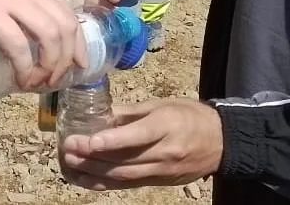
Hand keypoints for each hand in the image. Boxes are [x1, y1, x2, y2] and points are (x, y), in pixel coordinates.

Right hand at [0, 0, 85, 90]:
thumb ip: (13, 1)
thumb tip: (23, 30)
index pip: (68, 11)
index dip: (79, 42)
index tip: (79, 64)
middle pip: (66, 26)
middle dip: (67, 58)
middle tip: (56, 79)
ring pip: (50, 36)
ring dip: (50, 65)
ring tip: (39, 82)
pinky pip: (19, 45)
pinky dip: (25, 66)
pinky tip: (20, 78)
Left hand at [59, 99, 223, 189]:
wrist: (221, 142)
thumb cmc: (191, 116)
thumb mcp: (162, 105)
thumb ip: (131, 112)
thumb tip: (101, 115)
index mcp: (166, 126)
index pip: (136, 137)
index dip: (111, 140)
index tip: (88, 140)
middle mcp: (163, 152)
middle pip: (124, 160)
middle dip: (93, 157)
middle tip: (68, 149)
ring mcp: (161, 171)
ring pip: (124, 176)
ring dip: (94, 172)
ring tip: (71, 164)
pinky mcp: (159, 182)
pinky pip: (129, 185)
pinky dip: (106, 183)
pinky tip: (87, 179)